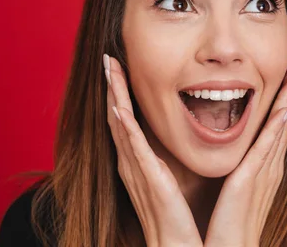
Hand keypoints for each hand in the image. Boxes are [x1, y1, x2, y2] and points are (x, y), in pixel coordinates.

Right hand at [103, 54, 202, 246]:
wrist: (177, 242)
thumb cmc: (176, 211)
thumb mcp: (170, 174)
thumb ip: (167, 153)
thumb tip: (178, 131)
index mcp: (138, 159)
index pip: (124, 118)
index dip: (119, 92)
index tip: (118, 66)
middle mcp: (131, 161)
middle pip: (116, 116)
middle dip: (112, 86)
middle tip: (108, 59)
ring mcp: (136, 168)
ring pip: (120, 125)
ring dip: (114, 96)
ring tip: (110, 70)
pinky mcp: (147, 178)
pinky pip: (134, 148)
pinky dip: (125, 127)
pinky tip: (119, 108)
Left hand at [204, 59, 286, 246]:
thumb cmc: (230, 221)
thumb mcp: (237, 186)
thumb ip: (240, 166)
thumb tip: (237, 151)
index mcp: (265, 165)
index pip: (278, 125)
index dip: (285, 99)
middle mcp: (270, 165)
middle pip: (284, 120)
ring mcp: (264, 171)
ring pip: (280, 127)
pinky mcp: (252, 178)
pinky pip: (268, 147)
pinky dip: (277, 126)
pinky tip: (284, 107)